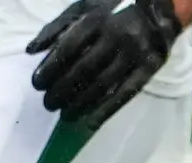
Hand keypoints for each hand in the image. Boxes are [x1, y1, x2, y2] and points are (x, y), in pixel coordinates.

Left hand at [28, 0, 182, 128]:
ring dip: (81, 103)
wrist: (159, 10)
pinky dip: (106, 110)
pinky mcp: (148, 70)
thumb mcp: (84, 7)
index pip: (69, 47)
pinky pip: (124, 94)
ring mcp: (134, 55)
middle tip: (48, 103)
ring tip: (65, 115)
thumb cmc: (115, 8)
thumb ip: (57, 27)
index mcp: (98, 20)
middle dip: (62, 90)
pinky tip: (91, 121)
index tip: (38, 83)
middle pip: (84, 70)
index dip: (51, 67)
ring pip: (103, 85)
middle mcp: (116, 37)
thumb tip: (31, 50)